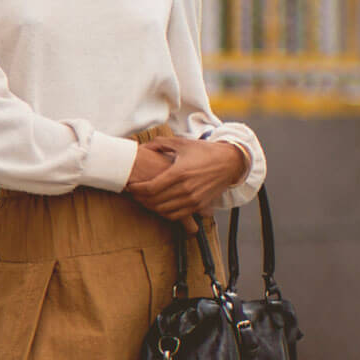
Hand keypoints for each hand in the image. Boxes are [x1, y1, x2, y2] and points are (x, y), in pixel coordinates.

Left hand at [126, 137, 246, 230]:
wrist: (230, 162)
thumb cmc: (204, 151)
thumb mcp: (182, 143)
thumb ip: (160, 144)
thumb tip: (143, 146)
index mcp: (179, 173)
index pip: (151, 188)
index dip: (136, 189)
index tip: (130, 186)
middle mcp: (186, 189)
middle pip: (154, 201)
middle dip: (140, 198)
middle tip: (133, 193)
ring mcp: (193, 199)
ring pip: (163, 211)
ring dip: (150, 207)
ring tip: (144, 199)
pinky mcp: (198, 206)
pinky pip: (176, 216)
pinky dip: (164, 213)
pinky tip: (159, 205)